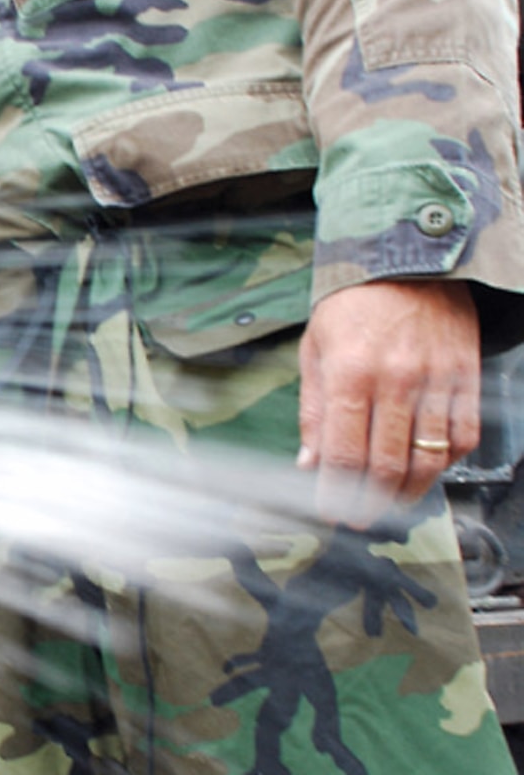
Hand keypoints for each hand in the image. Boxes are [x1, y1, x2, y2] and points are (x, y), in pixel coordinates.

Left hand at [297, 278, 479, 523]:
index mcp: (350, 373)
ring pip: (428, 459)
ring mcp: (436, 380)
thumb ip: (314, 410)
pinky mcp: (465, 377)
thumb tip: (309, 463)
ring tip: (392, 503)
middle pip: (388, 466)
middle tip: (360, 517)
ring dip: (409, 493)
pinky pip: (463, 436)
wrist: (408, 258)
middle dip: (371, 503)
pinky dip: (446, 463)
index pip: (345, 454)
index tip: (331, 511)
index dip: (337, 493)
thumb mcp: (316, 348)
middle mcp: (396, 380)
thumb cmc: (353, 303)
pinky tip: (427, 469)